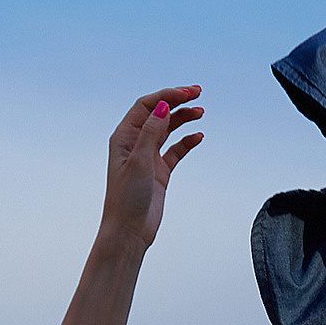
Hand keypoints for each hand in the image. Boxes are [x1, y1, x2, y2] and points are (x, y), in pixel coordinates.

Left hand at [98, 86, 207, 249]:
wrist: (129, 231)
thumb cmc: (126, 199)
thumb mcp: (140, 162)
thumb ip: (151, 133)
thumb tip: (162, 106)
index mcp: (124, 137)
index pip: (147, 106)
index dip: (167, 95)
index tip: (187, 93)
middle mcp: (135, 143)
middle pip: (158, 113)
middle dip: (177, 101)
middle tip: (198, 93)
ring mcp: (148, 157)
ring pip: (168, 129)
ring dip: (183, 118)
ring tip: (201, 112)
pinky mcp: (159, 171)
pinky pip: (175, 150)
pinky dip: (187, 141)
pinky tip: (198, 136)